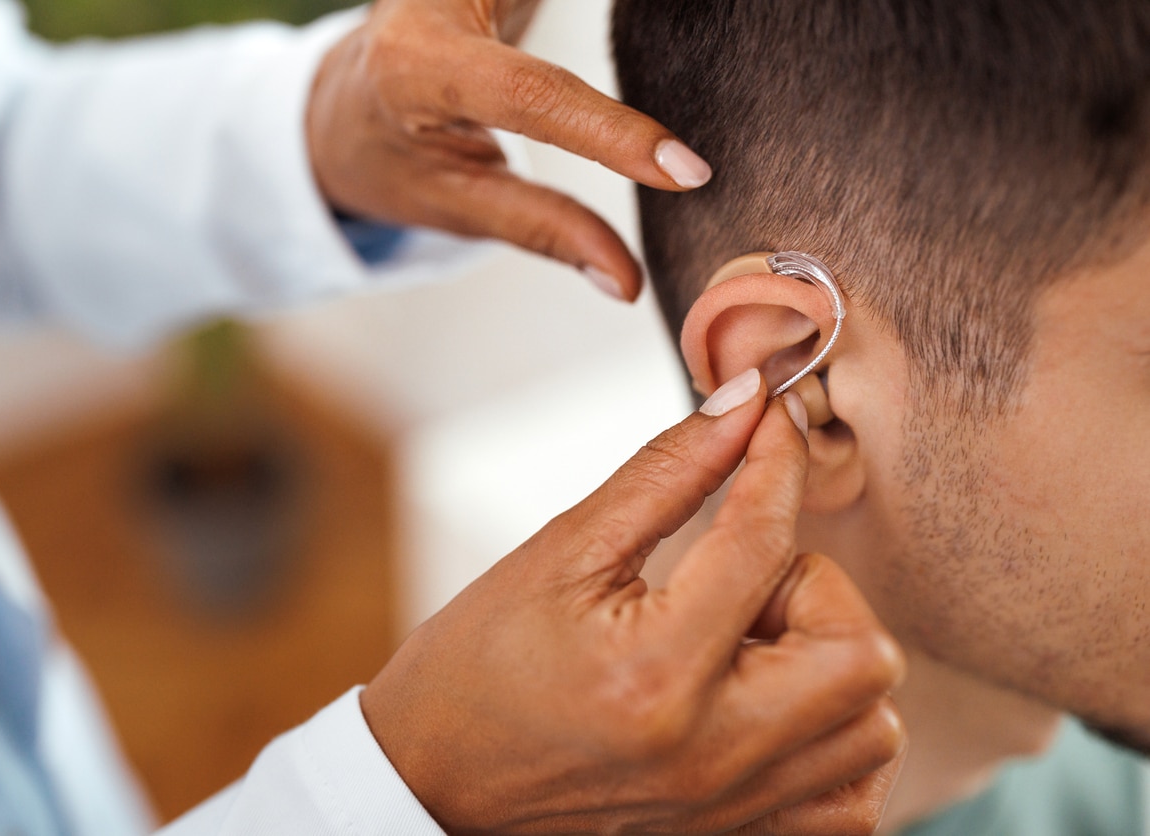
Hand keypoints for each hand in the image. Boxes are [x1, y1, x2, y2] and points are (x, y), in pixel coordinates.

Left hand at [305, 0, 712, 301]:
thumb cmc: (392, 158)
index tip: (687, 172)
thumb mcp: (453, 205)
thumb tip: (627, 283)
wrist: (344, 99)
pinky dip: (619, 9)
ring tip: (722, 34)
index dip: (612, 132)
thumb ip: (544, 233)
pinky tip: (674, 24)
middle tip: (745, 48)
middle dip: (638, 24)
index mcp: (417, 65)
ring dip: (637, 16)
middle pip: (555, 9)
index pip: (528, 94)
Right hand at [361, 378, 906, 833]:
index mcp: (653, 670)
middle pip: (860, 653)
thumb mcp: (560, 553)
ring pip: (872, 728)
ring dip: (832, 663)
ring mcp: (731, 810)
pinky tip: (771, 703)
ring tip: (751, 645)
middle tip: (746, 580)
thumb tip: (742, 403)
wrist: (433, 784)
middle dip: (818, 588)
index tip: (769, 425)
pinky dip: (834, 738)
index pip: (764, 541)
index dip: (775, 461)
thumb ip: (665, 473)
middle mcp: (709, 753)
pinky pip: (852, 797)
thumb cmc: (476, 668)